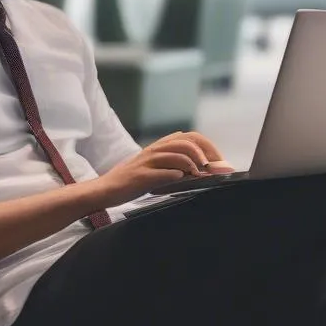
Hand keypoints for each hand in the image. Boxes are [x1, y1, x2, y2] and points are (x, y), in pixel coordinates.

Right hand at [95, 131, 228, 206]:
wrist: (107, 189)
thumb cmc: (134, 180)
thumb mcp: (157, 168)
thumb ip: (177, 165)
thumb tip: (203, 171)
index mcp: (161, 146)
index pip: (191, 137)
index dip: (208, 147)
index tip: (219, 162)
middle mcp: (155, 150)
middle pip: (187, 142)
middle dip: (206, 155)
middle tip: (214, 169)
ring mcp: (147, 162)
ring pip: (177, 154)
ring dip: (193, 164)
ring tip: (200, 175)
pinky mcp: (141, 176)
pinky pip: (162, 172)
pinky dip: (176, 175)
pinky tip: (182, 180)